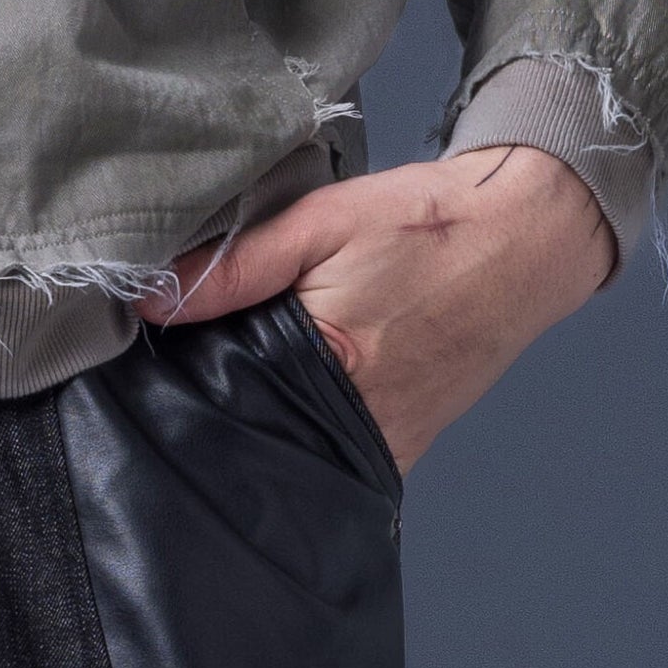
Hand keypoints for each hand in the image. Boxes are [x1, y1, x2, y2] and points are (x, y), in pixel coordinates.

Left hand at [137, 146, 616, 474]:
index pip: (223, 395)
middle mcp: (359, 428)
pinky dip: (297, 411)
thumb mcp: (324, 221)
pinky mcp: (402, 445)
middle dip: (213, 393)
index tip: (144, 347)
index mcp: (333, 370)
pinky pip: (327, 441)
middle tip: (179, 349)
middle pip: (254, 428)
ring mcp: (384, 446)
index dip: (181, 372)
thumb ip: (238, 263)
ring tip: (226, 356)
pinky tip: (278, 370)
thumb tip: (148, 298)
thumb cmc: (427, 225)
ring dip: (255, 403)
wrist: (523, 241)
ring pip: (288, 440)